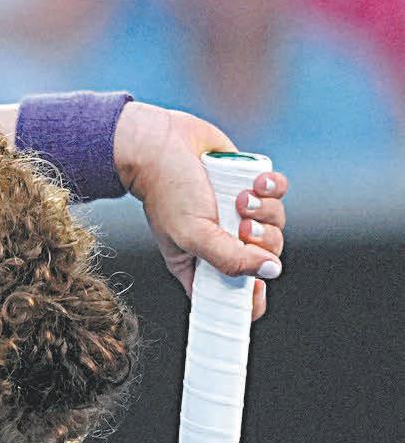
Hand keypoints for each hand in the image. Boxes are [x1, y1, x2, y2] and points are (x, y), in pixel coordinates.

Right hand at [113, 102, 287, 320]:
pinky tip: (253, 181)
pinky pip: (279, 192)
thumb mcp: (193, 235)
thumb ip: (230, 259)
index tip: (255, 286)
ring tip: (241, 197)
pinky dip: (273, 186)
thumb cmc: (166, 192)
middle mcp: (224, 243)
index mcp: (202, 265)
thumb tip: (270, 271)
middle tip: (242, 227)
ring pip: (277, 224)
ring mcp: (239, 215)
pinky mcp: (252, 186)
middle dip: (262, 242)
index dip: (251, 298)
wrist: (162, 144)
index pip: (235, 296)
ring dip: (266, 210)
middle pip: (266, 259)